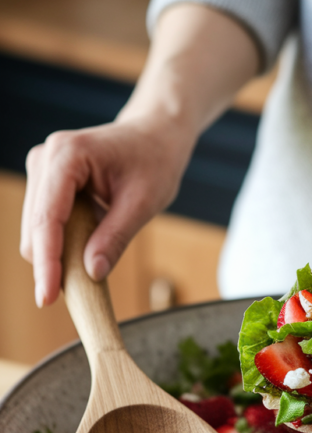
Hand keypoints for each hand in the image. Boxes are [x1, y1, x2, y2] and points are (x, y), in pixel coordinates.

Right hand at [20, 3, 259, 307]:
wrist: (155, 135)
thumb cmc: (154, 162)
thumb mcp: (143, 203)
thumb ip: (116, 237)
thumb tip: (92, 273)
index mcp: (67, 155)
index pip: (48, 218)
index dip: (47, 262)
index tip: (48, 298)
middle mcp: (44, 158)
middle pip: (34, 229)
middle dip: (51, 264)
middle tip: (81, 294)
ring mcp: (41, 169)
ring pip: (34, 231)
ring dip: (57, 254)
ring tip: (95, 257)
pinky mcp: (44, 183)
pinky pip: (43, 226)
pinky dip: (61, 244)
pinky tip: (86, 245)